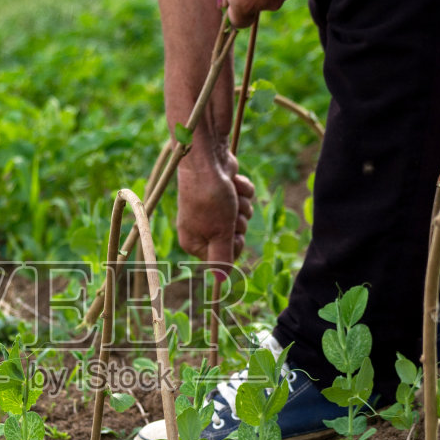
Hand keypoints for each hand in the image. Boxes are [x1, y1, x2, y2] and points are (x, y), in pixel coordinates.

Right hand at [176, 136, 254, 269]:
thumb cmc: (210, 198)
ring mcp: (214, 208)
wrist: (207, 158)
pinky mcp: (226, 191)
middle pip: (237, 236)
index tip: (229, 231)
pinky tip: (232, 181)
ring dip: (243, 204)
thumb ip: (222, 257)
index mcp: (194, 241)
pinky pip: (245, 198)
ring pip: (244, 215)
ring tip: (229, 193)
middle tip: (229, 210)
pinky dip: (242, 188)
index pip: (225, 257)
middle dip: (239, 221)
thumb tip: (221, 281)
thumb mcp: (219, 233)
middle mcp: (202, 226)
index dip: (234, 244)